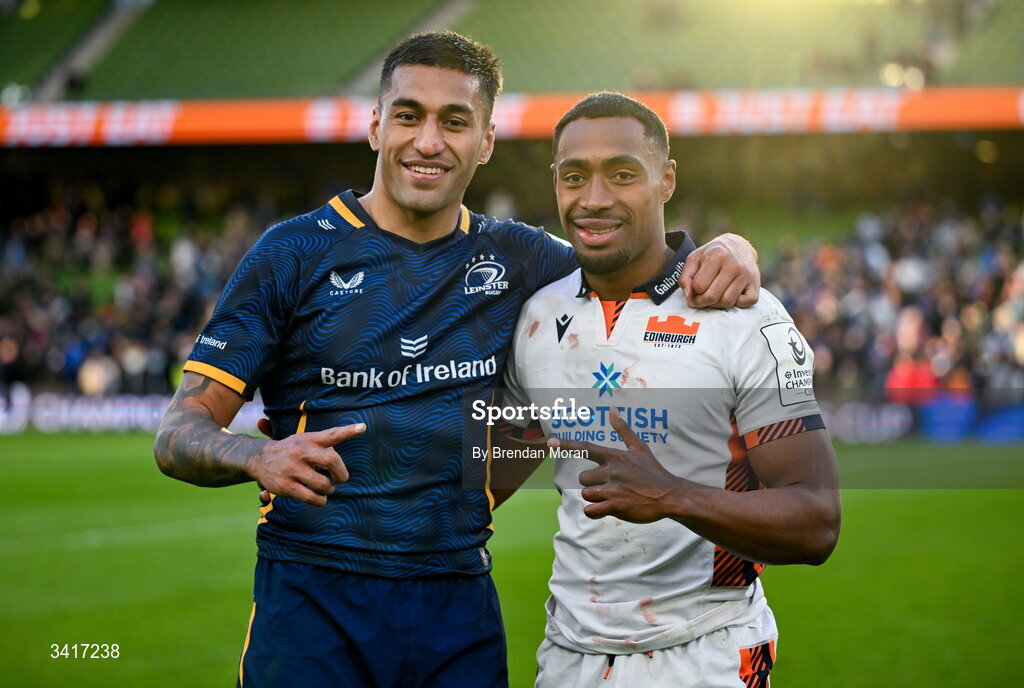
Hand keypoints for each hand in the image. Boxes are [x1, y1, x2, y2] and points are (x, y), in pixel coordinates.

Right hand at [245, 423, 365, 506]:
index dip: (348, 431)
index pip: (331, 434)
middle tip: (341, 478)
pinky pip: (312, 497)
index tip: (363, 428)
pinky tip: (319, 497)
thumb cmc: (292, 450)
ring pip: (323, 483)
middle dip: (341, 473)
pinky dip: (320, 500)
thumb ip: (327, 439)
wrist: (259, 459)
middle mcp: (301, 452)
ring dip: (329, 488)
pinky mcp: (287, 486)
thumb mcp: (306, 439)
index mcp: (309, 439)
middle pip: (331, 460)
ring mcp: (293, 469)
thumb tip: (357, 432)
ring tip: (326, 487)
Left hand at [548, 409, 686, 522]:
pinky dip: (595, 512)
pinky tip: (608, 509)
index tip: (550, 442)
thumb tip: (612, 409)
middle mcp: (611, 471)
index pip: (586, 448)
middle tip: (610, 486)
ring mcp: (613, 489)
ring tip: (614, 497)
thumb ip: (623, 429)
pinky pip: (590, 511)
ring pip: (586, 495)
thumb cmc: (652, 471)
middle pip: (583, 479)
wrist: (669, 495)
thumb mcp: (639, 448)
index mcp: (615, 456)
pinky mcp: (615, 506)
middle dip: (592, 484)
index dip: (567, 445)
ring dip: (596, 499)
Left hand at [682, 233, 759, 308]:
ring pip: (727, 302)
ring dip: (718, 304)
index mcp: (717, 255)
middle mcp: (734, 264)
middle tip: (700, 299)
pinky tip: (731, 294)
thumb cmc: (712, 255)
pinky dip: (737, 304)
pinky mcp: (756, 283)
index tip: (694, 290)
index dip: (693, 292)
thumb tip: (689, 296)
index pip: (699, 286)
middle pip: (712, 297)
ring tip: (715, 295)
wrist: (738, 246)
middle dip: (702, 302)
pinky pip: (746, 303)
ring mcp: (746, 274)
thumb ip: (685, 277)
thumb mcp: (694, 259)